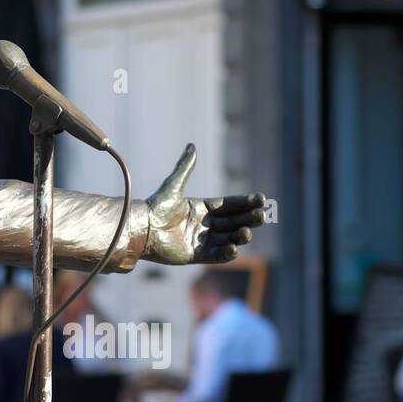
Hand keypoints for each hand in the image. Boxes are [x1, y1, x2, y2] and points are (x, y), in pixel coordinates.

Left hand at [144, 144, 264, 264]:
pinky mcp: (195, 255)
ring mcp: (200, 240)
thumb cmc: (154, 206)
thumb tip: (191, 146)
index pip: (228, 205)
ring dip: (239, 236)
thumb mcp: (173, 186)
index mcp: (201, 208)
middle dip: (247, 219)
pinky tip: (234, 248)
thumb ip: (185, 168)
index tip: (261, 199)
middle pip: (232, 221)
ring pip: (227, 238)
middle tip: (262, 216)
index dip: (244, 202)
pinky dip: (226, 253)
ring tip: (247, 232)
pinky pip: (215, 255)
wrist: (140, 228)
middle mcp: (203, 224)